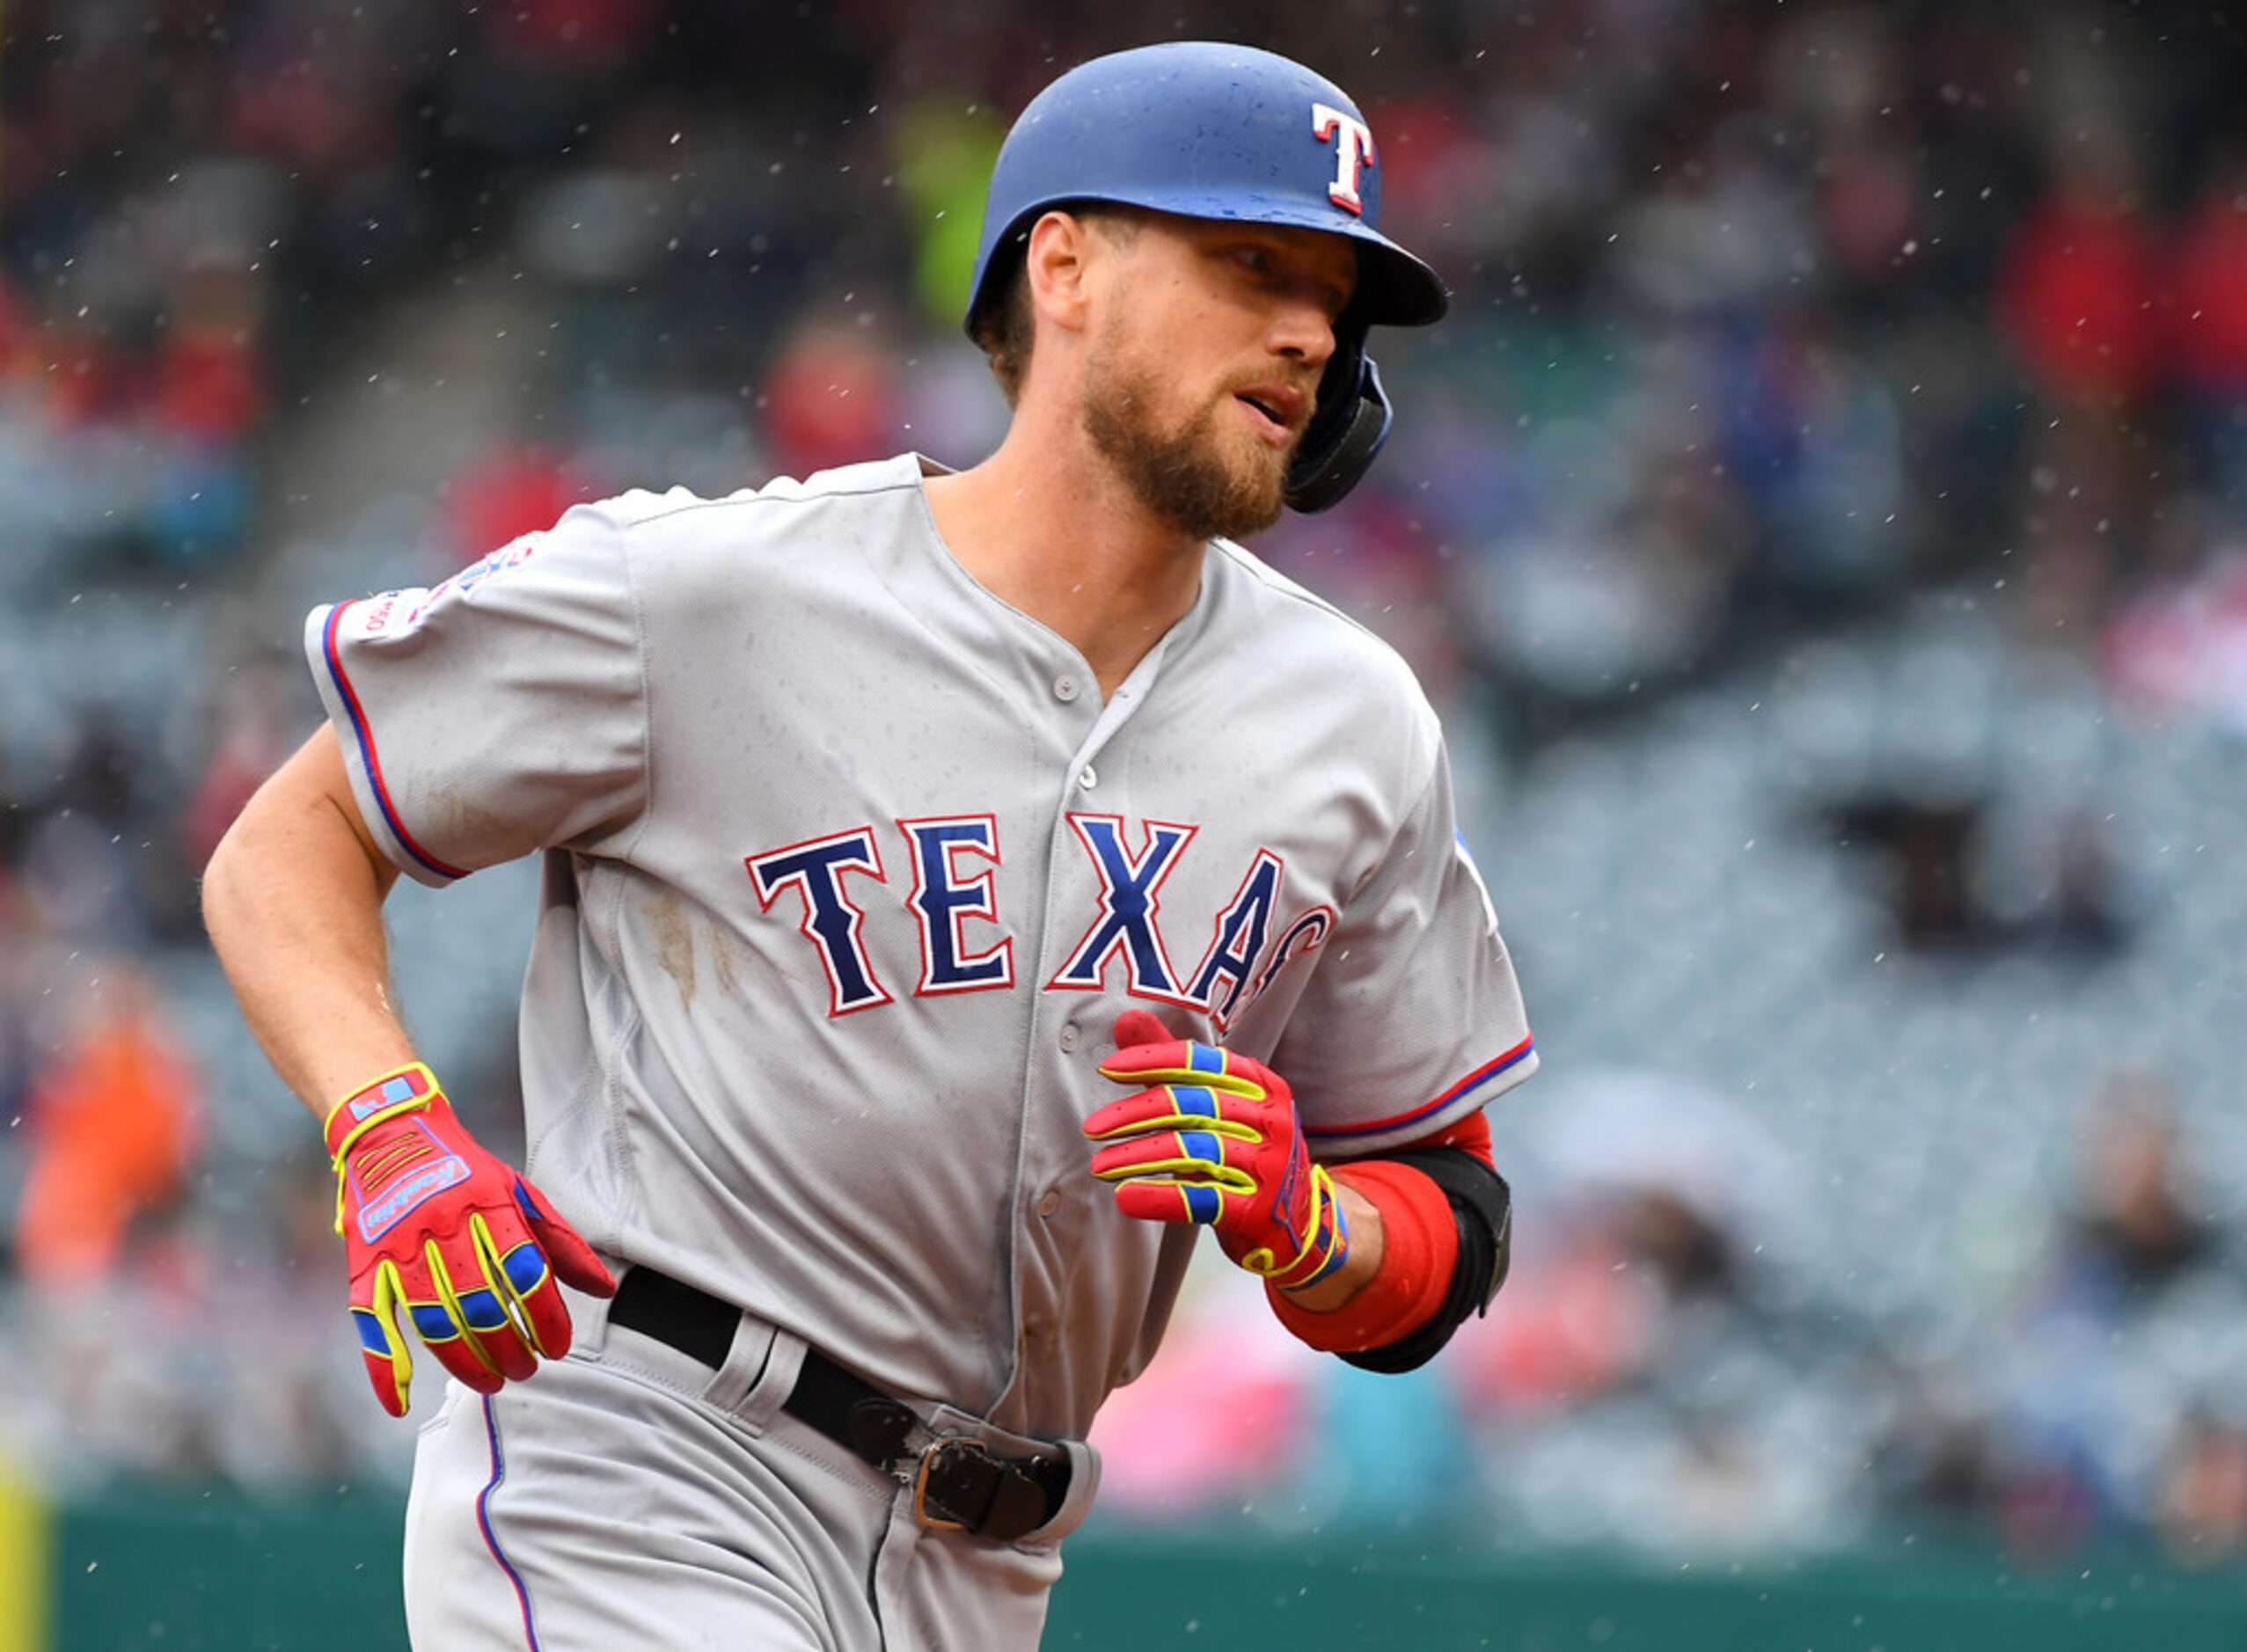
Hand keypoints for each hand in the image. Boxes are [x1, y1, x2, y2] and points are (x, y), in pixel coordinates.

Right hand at [326, 1064, 614, 1415]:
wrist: (390, 1133)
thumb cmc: (465, 1171)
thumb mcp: (519, 1192)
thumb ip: (560, 1242)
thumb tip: (604, 1290)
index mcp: (488, 1203)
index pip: (525, 1271)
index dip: (546, 1316)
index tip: (557, 1346)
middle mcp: (443, 1224)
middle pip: (480, 1303)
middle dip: (509, 1347)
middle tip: (527, 1369)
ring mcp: (399, 1247)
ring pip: (433, 1320)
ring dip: (464, 1362)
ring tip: (492, 1381)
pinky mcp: (364, 1265)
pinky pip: (371, 1323)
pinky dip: (381, 1366)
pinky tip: (398, 1402)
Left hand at [1086, 1010, 1348, 1290]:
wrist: (1297, 1222)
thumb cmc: (1245, 1152)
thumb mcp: (1216, 1104)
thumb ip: (1172, 1063)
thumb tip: (1127, 1018)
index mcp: (1260, 1084)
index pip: (1201, 1061)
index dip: (1152, 1060)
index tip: (1108, 1069)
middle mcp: (1269, 1119)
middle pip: (1191, 1105)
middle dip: (1134, 1114)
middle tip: (1092, 1128)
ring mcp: (1268, 1165)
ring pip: (1193, 1151)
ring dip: (1138, 1157)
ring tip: (1100, 1166)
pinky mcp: (1259, 1210)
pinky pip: (1203, 1199)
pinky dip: (1160, 1198)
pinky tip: (1127, 1197)